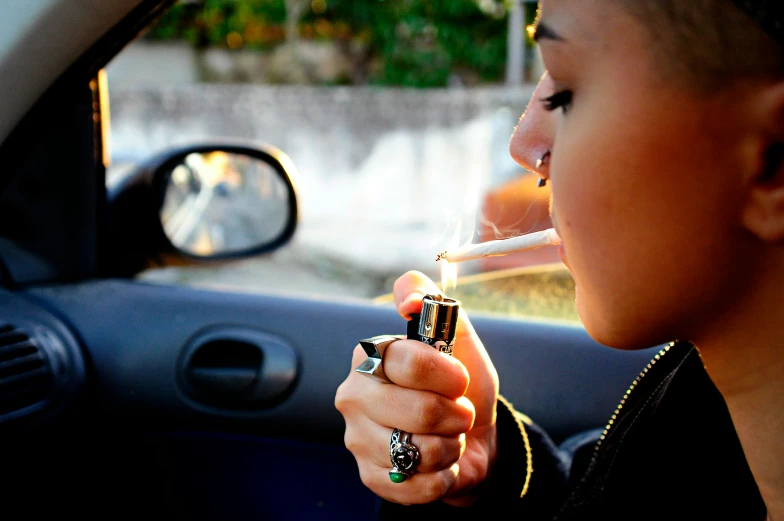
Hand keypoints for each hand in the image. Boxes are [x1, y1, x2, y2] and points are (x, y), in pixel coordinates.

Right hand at [335, 270, 499, 505]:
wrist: (472, 437)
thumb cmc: (460, 386)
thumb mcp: (458, 337)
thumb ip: (434, 303)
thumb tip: (409, 296)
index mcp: (370, 355)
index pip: (408, 362)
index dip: (447, 374)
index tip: (461, 379)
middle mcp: (353, 395)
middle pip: (418, 410)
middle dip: (455, 415)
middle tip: (459, 412)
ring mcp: (357, 438)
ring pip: (420, 452)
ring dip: (450, 447)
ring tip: (447, 436)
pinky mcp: (370, 476)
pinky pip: (417, 484)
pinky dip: (443, 476)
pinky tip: (439, 463)